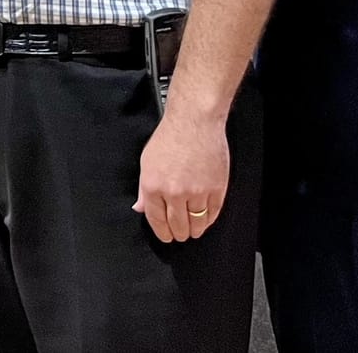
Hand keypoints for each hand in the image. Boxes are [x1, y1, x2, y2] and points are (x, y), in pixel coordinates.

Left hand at [133, 109, 227, 243]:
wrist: (194, 122)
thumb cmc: (170, 137)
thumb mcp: (147, 162)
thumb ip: (143, 189)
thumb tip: (140, 208)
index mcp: (153, 186)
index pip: (156, 220)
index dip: (162, 232)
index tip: (166, 236)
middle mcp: (174, 193)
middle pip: (177, 227)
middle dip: (178, 234)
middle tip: (179, 234)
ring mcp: (197, 192)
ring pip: (196, 225)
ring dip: (194, 230)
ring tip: (192, 229)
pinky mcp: (217, 190)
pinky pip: (212, 214)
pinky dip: (208, 220)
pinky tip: (204, 219)